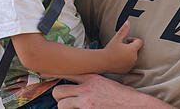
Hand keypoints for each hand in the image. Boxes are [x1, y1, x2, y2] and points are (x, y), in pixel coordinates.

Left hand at [52, 74, 171, 108]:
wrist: (134, 105)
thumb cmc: (124, 96)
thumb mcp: (107, 83)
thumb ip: (92, 83)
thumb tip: (80, 87)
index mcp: (91, 78)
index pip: (67, 73)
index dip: (54, 75)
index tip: (45, 75)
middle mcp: (86, 88)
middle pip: (58, 90)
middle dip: (59, 97)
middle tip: (65, 101)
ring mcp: (86, 100)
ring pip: (61, 104)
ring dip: (65, 107)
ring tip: (73, 108)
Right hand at [101, 21, 142, 73]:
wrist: (102, 62)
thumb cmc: (109, 50)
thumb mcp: (116, 38)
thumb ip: (123, 30)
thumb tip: (128, 22)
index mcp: (132, 50)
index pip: (139, 42)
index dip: (133, 39)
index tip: (126, 40)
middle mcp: (133, 58)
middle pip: (136, 50)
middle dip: (130, 47)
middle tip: (121, 46)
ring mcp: (131, 65)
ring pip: (133, 57)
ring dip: (129, 54)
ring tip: (119, 53)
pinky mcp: (127, 70)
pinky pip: (129, 64)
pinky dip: (126, 61)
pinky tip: (118, 60)